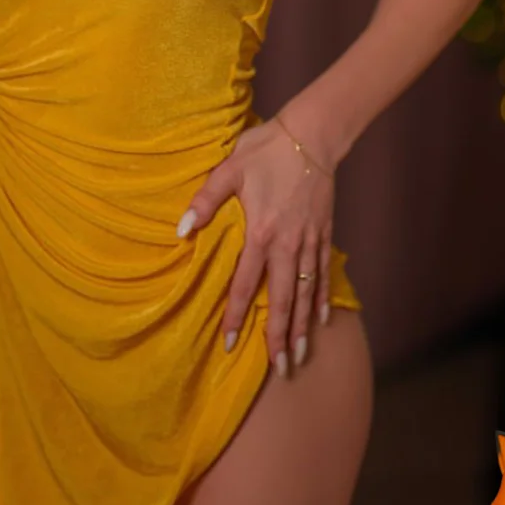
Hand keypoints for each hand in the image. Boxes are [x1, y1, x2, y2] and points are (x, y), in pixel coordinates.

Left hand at [176, 116, 333, 377]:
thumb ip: (205, 201)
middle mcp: (286, 244)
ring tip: (300, 355)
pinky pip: (322, 273)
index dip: (238, 316)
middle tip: (280, 369)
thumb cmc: (266, 150)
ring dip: (303, 326)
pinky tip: (321, 318)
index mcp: (260, 232)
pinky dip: (322, 297)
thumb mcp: (229, 170)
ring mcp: (308, 240)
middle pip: (282, 300)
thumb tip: (181, 230)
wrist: (312, 135)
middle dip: (279, 336)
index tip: (232, 344)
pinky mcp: (323, 233)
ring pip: (305, 293)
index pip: (246, 284)